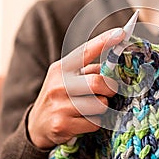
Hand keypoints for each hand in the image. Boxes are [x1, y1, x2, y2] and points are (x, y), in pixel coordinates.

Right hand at [28, 28, 124, 148]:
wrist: (36, 125)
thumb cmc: (60, 96)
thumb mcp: (67, 78)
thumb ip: (88, 71)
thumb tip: (115, 65)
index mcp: (61, 68)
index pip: (85, 51)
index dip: (105, 41)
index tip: (121, 33)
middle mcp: (58, 85)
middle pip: (97, 83)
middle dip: (110, 88)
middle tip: (109, 92)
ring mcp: (59, 106)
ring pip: (99, 105)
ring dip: (102, 108)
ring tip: (91, 108)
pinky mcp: (62, 125)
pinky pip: (93, 123)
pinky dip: (94, 123)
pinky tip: (82, 121)